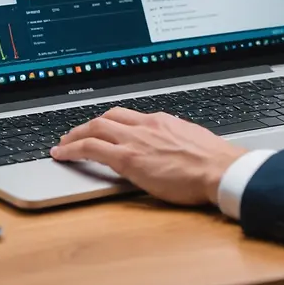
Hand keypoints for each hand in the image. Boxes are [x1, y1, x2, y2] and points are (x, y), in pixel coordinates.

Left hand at [51, 108, 247, 205]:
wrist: (221, 169)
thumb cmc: (214, 162)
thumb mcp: (193, 142)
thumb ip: (176, 142)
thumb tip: (172, 148)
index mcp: (161, 121)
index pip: (126, 115)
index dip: (108, 121)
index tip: (101, 127)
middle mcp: (145, 126)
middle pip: (106, 117)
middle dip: (86, 125)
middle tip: (73, 134)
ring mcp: (135, 141)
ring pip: (94, 129)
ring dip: (74, 135)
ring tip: (63, 144)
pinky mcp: (128, 159)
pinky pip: (91, 149)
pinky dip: (72, 150)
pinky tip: (62, 155)